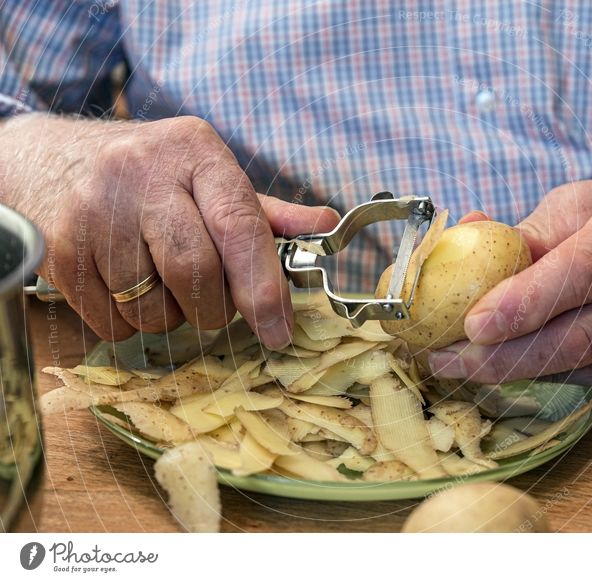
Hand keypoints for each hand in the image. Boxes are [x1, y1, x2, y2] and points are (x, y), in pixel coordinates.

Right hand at [0, 114, 338, 346]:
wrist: (54, 162)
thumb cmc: (152, 178)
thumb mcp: (209, 177)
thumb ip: (264, 211)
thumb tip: (327, 226)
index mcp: (195, 151)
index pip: (240, 226)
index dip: (264, 287)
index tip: (279, 330)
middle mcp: (141, 173)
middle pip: (197, 274)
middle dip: (213, 308)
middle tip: (210, 303)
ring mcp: (93, 210)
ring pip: (153, 309)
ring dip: (168, 314)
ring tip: (156, 277)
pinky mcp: (60, 251)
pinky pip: (113, 323)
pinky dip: (129, 320)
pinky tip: (122, 283)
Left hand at [428, 178, 591, 384]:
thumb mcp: (581, 205)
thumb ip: (526, 231)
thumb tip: (464, 235)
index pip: (582, 271)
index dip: (526, 301)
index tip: (473, 322)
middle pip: (573, 336)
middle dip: (499, 355)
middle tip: (440, 355)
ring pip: (568, 366)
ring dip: (502, 370)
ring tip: (447, 361)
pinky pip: (571, 377)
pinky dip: (523, 372)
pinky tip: (484, 364)